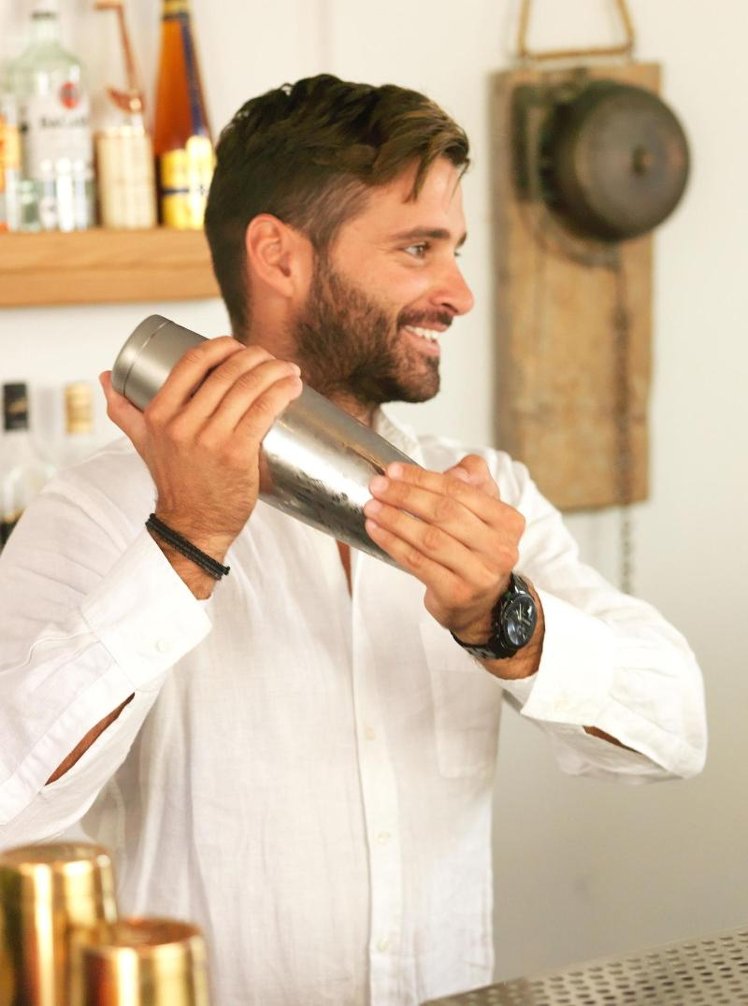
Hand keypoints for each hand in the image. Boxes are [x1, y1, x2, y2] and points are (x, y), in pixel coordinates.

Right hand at [101, 336, 302, 560]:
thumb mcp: (142, 442)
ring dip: (275, 371)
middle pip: (227, 372)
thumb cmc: (174, 481)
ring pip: (248, 388)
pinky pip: (262, 412)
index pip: (193, 361)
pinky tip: (293, 387)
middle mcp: (182, 423)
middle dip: (256, 357)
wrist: (191, 526)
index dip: (222, 346)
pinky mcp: (236, 454)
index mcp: (159, 413)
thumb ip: (123, 411)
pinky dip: (281, 393)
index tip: (240, 347)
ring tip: (288, 370)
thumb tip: (105, 378)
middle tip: (271, 360)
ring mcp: (210, 439)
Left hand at [364, 454, 524, 640]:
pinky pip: (418, 563)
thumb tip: (456, 472)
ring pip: (429, 538)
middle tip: (377, 487)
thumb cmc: (477, 549)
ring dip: (395, 519)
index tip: (393, 470)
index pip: (460, 490)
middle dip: (405, 496)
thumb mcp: (484, 511)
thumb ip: (474, 480)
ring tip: (372, 507)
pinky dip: (393, 544)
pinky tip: (376, 531)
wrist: (484, 603)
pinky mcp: (456, 593)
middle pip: (445, 513)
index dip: (423, 478)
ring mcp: (479, 574)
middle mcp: (500, 548)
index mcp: (508, 521)